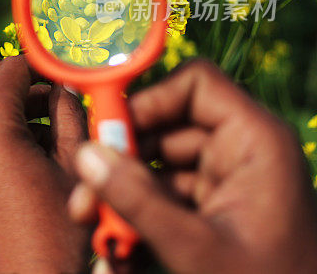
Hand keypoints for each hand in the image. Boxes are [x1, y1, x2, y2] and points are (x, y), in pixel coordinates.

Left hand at [0, 55, 90, 272]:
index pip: (12, 70)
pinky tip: (36, 179)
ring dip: (23, 132)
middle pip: (0, 102)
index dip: (41, 66)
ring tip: (59, 157)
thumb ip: (70, 114)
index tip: (65, 72)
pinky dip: (6, 156)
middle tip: (73, 119)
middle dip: (36, 106)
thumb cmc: (63, 232)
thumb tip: (66, 86)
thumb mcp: (77, 166)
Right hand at [68, 60, 316, 273]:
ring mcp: (225, 182)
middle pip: (163, 129)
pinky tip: (120, 256)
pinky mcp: (213, 210)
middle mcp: (240, 152)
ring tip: (98, 236)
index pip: (195, 84)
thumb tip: (86, 156)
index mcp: (255, 141)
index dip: (148, 101)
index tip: (108, 135)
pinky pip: (163, 200)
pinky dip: (139, 222)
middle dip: (119, 165)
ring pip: (155, 169)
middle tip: (85, 198)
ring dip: (121, 200)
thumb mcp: (196, 248)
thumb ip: (137, 200)